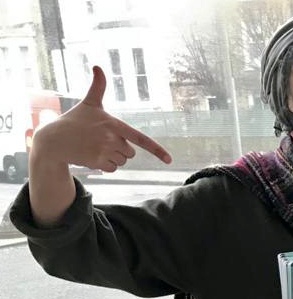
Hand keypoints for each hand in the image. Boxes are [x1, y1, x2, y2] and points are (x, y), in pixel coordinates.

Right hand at [31, 66, 171, 172]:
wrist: (55, 140)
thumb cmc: (75, 120)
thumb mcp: (89, 104)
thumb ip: (98, 87)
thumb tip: (98, 66)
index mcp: (113, 124)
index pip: (140, 139)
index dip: (156, 150)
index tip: (170, 160)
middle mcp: (111, 138)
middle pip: (130, 152)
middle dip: (119, 149)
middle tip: (101, 140)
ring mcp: (104, 151)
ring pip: (122, 161)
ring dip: (112, 157)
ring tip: (95, 147)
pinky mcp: (97, 162)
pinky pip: (113, 169)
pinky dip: (105, 166)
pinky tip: (92, 156)